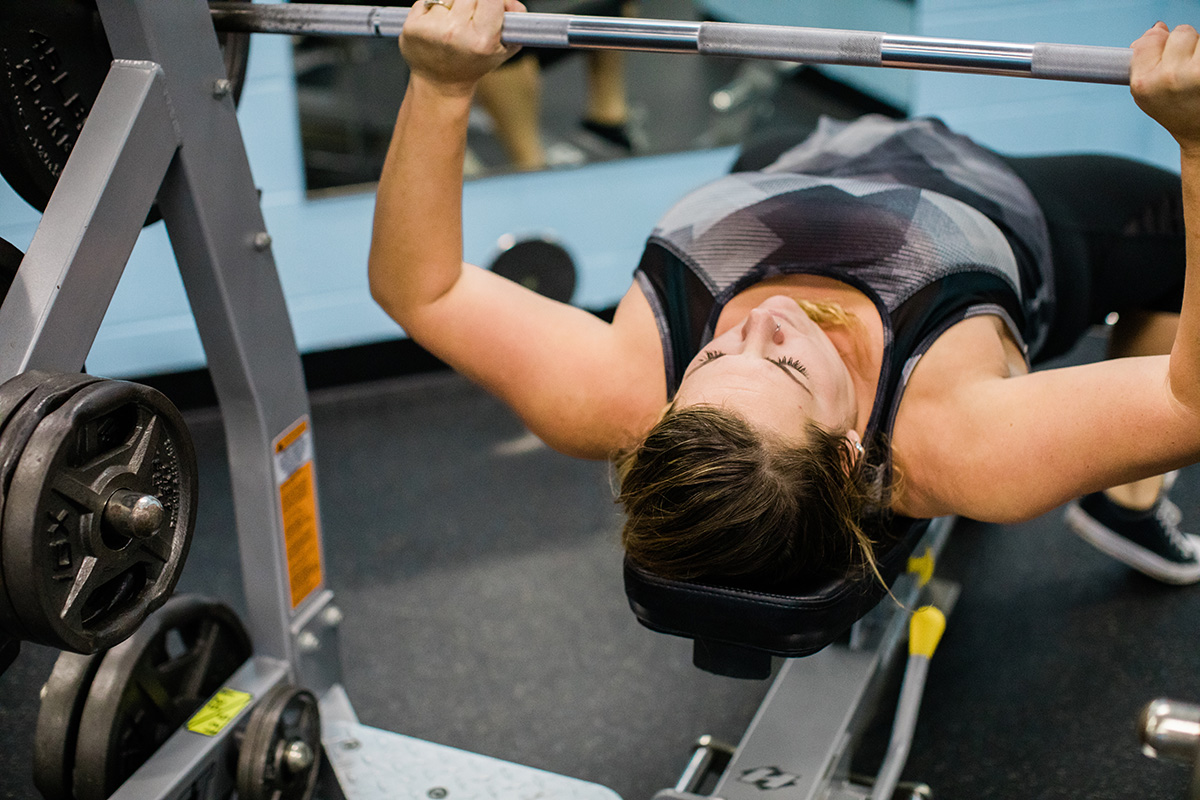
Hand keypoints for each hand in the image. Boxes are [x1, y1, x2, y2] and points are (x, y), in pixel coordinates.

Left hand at [400, 0, 526, 95]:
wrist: (440, 84)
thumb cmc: (473, 63)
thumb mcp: (504, 48)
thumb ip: (516, 21)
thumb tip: (512, 2)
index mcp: (481, 40)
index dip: (492, 0)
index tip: (490, 5)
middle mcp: (455, 33)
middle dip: (472, 2)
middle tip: (470, 18)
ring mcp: (431, 29)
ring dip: (452, 5)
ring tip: (452, 24)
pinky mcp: (412, 26)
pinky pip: (428, 0)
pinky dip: (433, 8)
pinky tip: (436, 26)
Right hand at [1131, 22, 1199, 152]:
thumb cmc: (1177, 113)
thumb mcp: (1146, 94)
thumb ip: (1143, 61)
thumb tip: (1155, 30)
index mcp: (1144, 83)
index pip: (1149, 40)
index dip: (1159, 46)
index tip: (1165, 59)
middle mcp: (1169, 77)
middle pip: (1179, 33)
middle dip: (1184, 46)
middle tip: (1187, 70)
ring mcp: (1196, 73)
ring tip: (1198, 74)